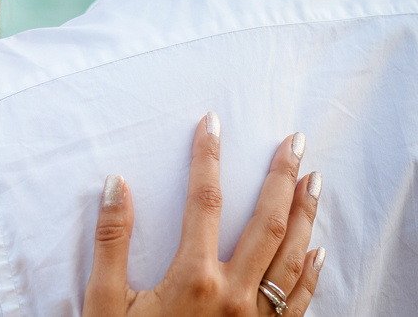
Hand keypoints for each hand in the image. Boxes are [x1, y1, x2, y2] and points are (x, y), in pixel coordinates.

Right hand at [82, 113, 323, 316]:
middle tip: (295, 141)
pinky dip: (312, 275)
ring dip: (306, 215)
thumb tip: (115, 185)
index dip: (208, 157)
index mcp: (194, 278)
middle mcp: (234, 295)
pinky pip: (300, 304)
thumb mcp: (106, 302)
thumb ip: (111, 241)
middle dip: (282, 177)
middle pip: (267, 223)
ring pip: (293, 258)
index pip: (205, 202)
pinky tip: (317, 252)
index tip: (213, 123)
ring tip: (314, 180)